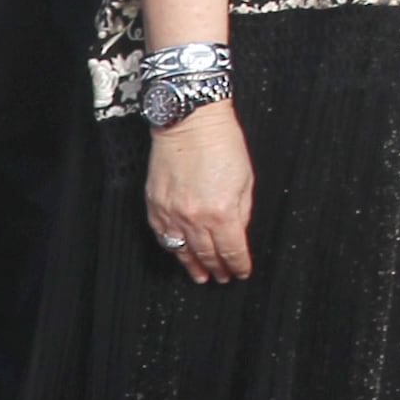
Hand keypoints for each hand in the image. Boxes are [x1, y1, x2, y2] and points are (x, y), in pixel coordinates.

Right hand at [146, 107, 254, 283]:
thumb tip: (237, 231)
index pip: (231, 249)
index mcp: (221, 212)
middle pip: (207, 254)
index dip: (238, 264)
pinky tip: (178, 252)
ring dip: (192, 265)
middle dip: (216, 268)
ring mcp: (171, 213)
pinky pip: (163, 236)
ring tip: (199, 275)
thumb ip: (242, 210)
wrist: (190, 122)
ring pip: (182, 250)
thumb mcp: (245, 178)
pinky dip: (172, 247)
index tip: (240, 271)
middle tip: (220, 277)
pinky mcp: (154, 205)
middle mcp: (194, 218)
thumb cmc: (220, 142)